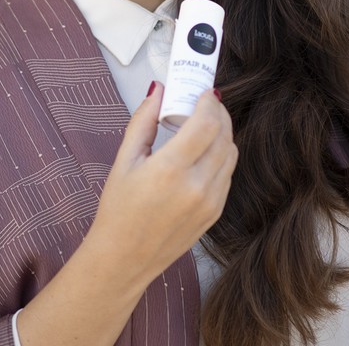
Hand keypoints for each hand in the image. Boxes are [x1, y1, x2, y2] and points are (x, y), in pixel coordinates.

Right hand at [88, 83, 237, 284]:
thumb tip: (157, 90)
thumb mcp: (124, 161)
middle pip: (223, 135)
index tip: (202, 93)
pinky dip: (221, 156)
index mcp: (170, 170)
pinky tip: (204, 152)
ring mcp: (210, 202)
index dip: (208, 102)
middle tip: (204, 103)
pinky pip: (227, 174)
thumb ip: (143, 122)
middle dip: (218, 113)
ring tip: (204, 125)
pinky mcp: (215, 213)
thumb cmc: (118, 211)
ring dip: (222, 133)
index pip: (206, 123)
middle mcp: (196, 186)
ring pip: (230, 154)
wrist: (124, 259)